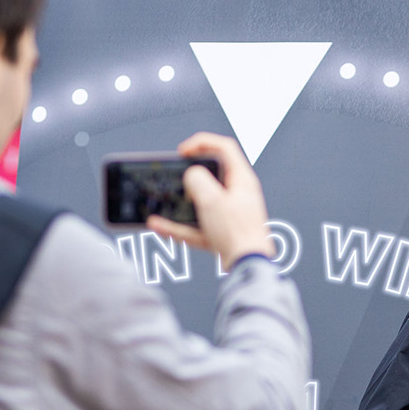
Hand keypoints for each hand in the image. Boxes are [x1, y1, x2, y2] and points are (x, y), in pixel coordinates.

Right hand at [145, 133, 274, 270]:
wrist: (248, 266)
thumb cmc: (238, 233)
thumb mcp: (211, 199)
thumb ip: (197, 180)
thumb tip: (192, 176)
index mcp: (241, 180)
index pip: (224, 148)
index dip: (202, 143)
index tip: (183, 151)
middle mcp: (238, 195)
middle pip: (211, 174)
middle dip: (189, 174)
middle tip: (174, 175)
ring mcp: (231, 214)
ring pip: (200, 202)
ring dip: (180, 203)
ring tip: (162, 203)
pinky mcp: (223, 233)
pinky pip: (196, 225)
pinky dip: (178, 225)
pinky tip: (159, 225)